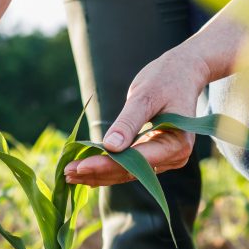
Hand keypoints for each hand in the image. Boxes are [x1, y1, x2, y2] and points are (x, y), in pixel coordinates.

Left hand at [64, 47, 209, 185]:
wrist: (182, 73)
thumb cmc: (166, 79)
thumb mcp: (146, 95)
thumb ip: (128, 122)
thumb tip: (110, 147)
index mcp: (177, 143)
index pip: (136, 161)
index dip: (107, 165)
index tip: (80, 166)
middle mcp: (174, 157)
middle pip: (130, 172)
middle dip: (97, 172)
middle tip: (66, 172)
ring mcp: (165, 159)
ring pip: (127, 173)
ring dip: (98, 174)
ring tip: (69, 174)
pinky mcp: (154, 156)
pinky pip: (128, 166)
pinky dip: (106, 168)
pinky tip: (84, 171)